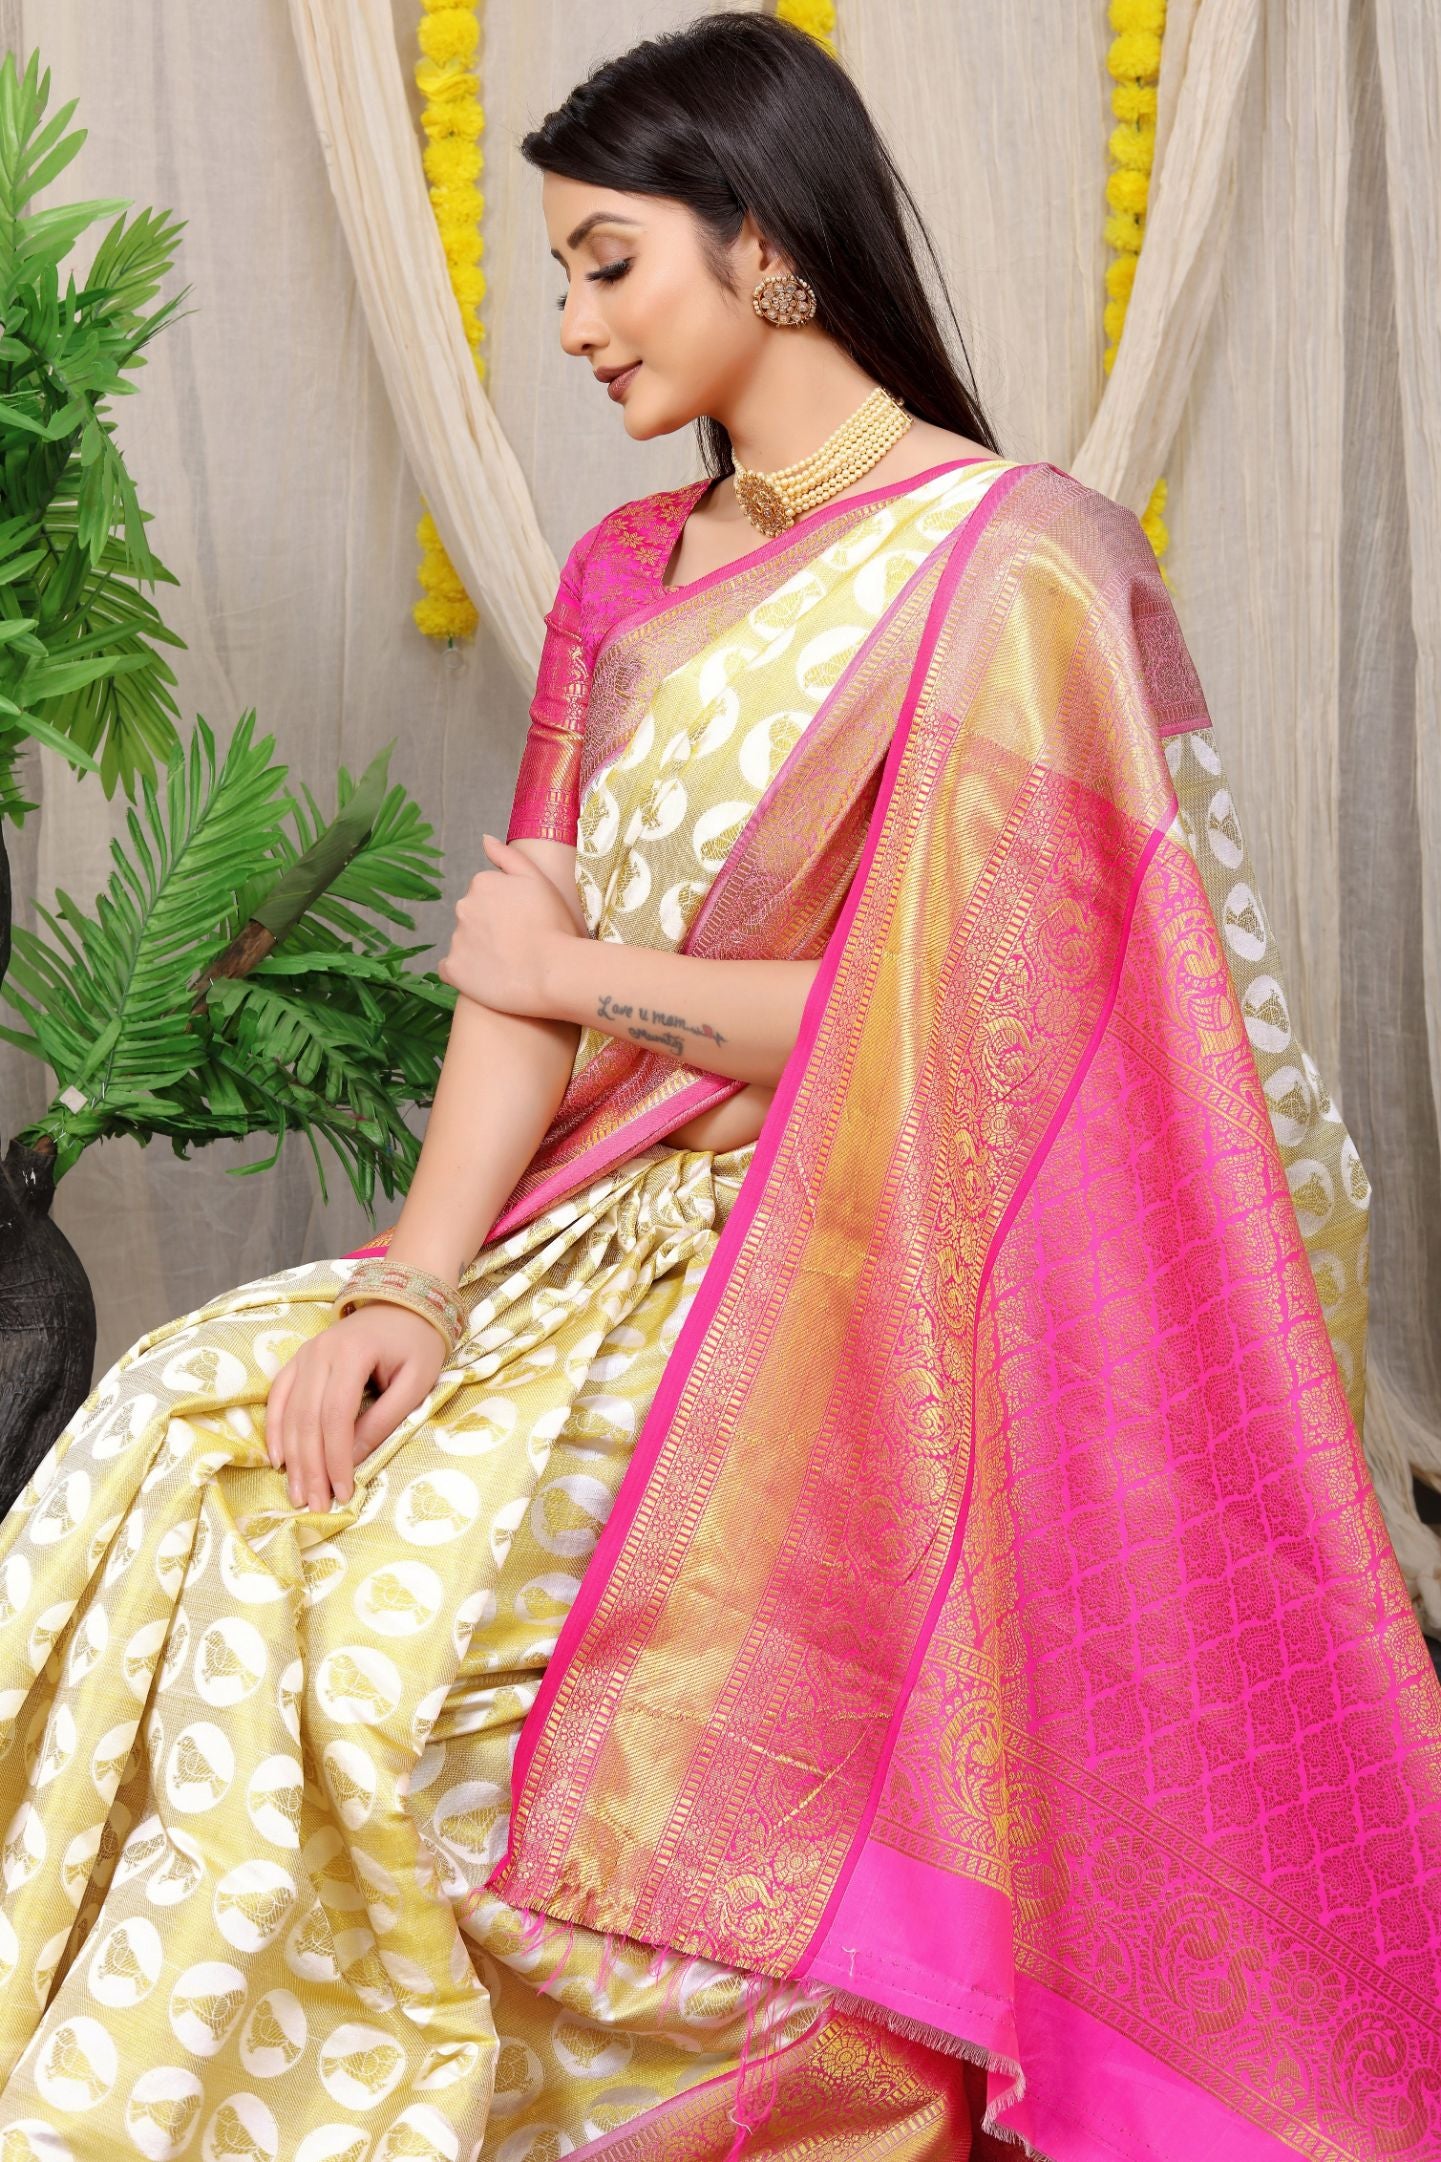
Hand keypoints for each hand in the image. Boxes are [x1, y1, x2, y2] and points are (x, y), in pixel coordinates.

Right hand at [265, 1303, 446, 1510]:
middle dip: (311, 1467)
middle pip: (308, 1419)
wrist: (406, 1300)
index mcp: (352, 1353)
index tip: (343, 1492)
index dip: (336, 1458)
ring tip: (298, 1494)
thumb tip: (352, 1462)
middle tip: (316, 1506)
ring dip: (292, 1457)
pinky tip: (278, 1459)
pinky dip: (277, 1430)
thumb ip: (383, 1421)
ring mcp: (305, 1354)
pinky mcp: (299, 1359)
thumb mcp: (415, 1383)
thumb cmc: (418, 1342)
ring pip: (291, 1413)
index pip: (336, 1416)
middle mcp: (320, 1352)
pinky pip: (280, 1397)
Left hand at [437, 833, 579, 1014]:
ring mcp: (456, 939)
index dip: (507, 911)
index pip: (486, 895)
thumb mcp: (538, 880)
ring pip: (465, 942)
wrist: (554, 971)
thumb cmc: (554, 925)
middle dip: (490, 928)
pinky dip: (466, 973)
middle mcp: (463, 907)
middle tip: (519, 944)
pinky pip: (452, 969)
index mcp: (482, 883)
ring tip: (510, 964)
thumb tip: (484, 839)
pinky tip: (490, 977)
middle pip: (473, 917)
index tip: (525, 923)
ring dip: (481, 951)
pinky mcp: (454, 969)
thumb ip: (508, 856)